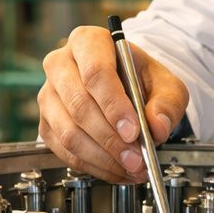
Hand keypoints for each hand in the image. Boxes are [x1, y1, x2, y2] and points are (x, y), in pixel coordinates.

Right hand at [38, 25, 189, 182]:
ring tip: (132, 167)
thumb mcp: (167, 84)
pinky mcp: (46, 123)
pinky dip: (93, 166)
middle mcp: (61, 64)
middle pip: (79, 105)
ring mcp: (49, 95)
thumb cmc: (142, 79)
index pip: (95, 73)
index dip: (114, 106)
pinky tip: (117, 170)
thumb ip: (167, 103)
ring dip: (102, 157)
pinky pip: (64, 151)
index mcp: (88, 42)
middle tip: (136, 158)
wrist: (128, 87)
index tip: (134, 131)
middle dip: (110, 138)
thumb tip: (157, 126)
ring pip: (68, 132)